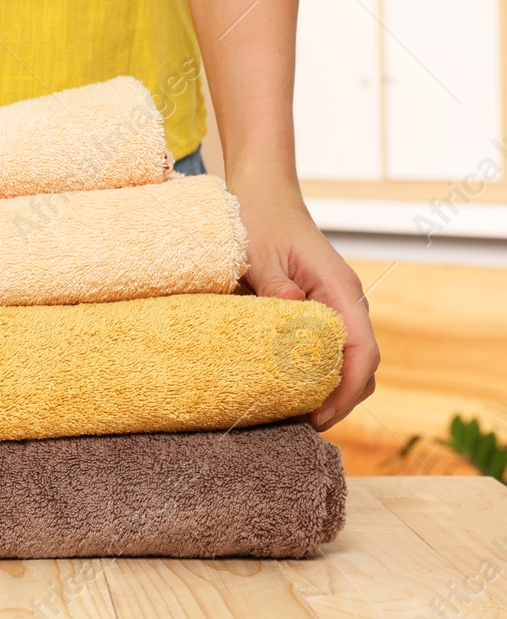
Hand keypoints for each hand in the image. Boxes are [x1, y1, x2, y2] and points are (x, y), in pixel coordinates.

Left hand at [229, 172, 378, 430]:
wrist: (262, 192)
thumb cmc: (258, 218)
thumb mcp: (257, 250)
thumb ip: (273, 282)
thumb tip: (289, 307)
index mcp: (338, 288)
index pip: (362, 349)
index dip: (346, 389)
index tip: (319, 416)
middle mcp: (346, 300)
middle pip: (361, 364)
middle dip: (339, 399)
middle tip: (299, 426)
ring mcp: (335, 305)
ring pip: (348, 360)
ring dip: (328, 389)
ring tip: (293, 415)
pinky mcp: (319, 308)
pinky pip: (329, 348)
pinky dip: (316, 372)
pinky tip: (288, 388)